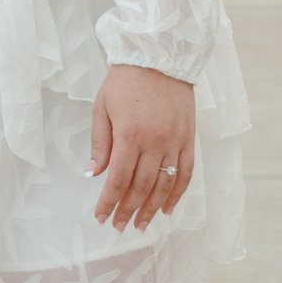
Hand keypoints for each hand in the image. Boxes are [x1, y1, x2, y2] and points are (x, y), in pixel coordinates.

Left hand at [88, 64, 195, 231]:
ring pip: (164, 185)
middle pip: (141, 187)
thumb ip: (100, 142)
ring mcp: (175, 141)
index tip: (101, 217)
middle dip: (128, 211)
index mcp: (129, 134)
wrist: (159, 56)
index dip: (109, 202)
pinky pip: (186, 173)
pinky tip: (167, 209)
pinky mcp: (189, 138)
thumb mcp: (102, 106)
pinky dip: (177, 194)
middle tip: (119, 227)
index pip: (117, 178)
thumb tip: (93, 174)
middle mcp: (155, 141)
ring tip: (141, 225)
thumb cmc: (125, 80)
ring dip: (151, 209)